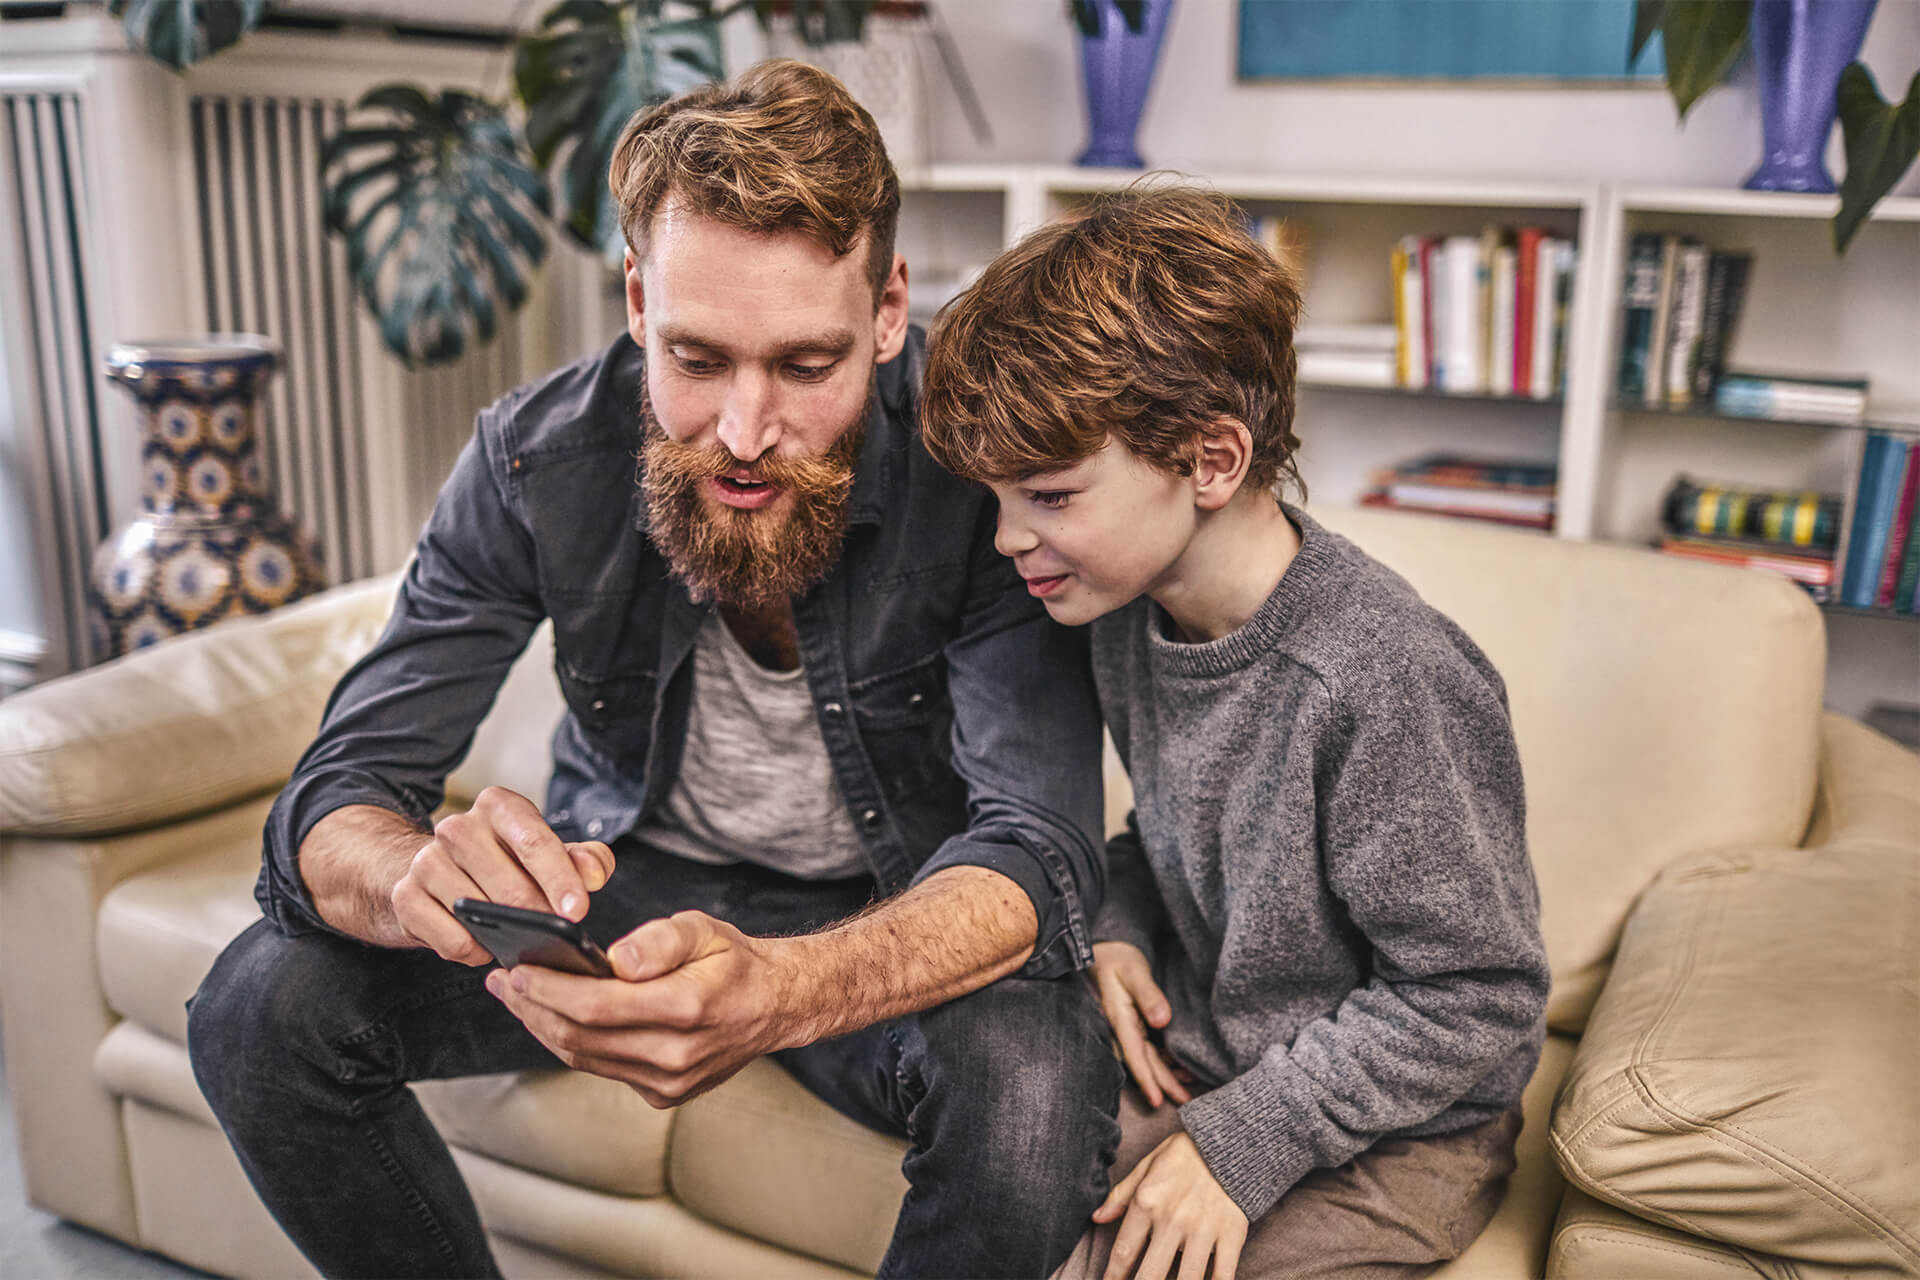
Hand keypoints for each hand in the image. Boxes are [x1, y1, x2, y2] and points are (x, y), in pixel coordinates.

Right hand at [389, 786, 614, 965]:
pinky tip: (480, 943)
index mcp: (499, 807)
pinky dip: (474, 952)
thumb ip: (581, 859)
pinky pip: (453, 941)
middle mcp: (458, 827)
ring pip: (479, 914)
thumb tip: (594, 873)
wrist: (424, 871)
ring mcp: (426, 861)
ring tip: (514, 935)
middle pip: (510, 885)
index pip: (534, 842)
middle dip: (538, 917)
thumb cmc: (500, 862)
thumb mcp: (544, 853)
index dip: (560, 879)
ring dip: (504, 936)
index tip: (577, 911)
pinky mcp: (405, 897)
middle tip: (553, 934)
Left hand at [485, 909, 791, 1106]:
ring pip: (585, 1058)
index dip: (549, 990)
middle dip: (532, 1009)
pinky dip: (572, 1043)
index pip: (597, 1006)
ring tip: (517, 997)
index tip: (516, 969)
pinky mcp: (663, 1094)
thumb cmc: (733, 962)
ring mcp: (669, 1081)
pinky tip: (554, 1018)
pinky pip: (603, 1068)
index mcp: (688, 1008)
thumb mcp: (703, 930)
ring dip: (543, 1028)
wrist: (775, 1006)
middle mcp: (677, 1054)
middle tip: (502, 982)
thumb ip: (659, 940)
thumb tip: (614, 958)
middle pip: (581, 1037)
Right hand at [1092, 941, 1190, 1107]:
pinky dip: (1166, 1061)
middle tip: (1185, 1102)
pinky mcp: (1138, 1024)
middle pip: (1145, 1062)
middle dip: (1163, 1084)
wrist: (1109, 952)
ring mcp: (1130, 1028)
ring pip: (1150, 1058)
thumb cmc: (1119, 960)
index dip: (1146, 1079)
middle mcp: (1124, 1028)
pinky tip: (1180, 1069)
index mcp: (1120, 1019)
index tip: (1156, 1100)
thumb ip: (1148, 994)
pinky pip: (1152, 1048)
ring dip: (1166, 1075)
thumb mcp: (1133, 972)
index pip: (1134, 1055)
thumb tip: (1161, 1020)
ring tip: (1186, 1092)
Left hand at [1095, 1131, 1247, 1279]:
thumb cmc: (1183, 1156)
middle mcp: (1173, 1219)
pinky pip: (1223, 1275)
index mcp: (1148, 1202)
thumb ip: (1121, 1195)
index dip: (1113, 1277)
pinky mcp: (1231, 1234)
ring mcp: (1203, 1229)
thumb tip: (1097, 1218)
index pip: (1124, 1252)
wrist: (1230, 1142)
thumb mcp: (1146, 1167)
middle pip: (1150, 1275)